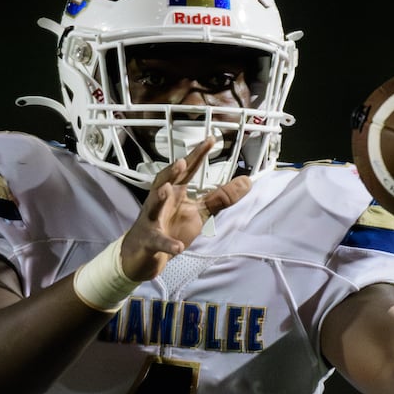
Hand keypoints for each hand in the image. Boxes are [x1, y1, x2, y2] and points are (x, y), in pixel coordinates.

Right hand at [121, 137, 253, 280]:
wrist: (146, 254)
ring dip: (159, 198)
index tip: (210, 140)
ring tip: (167, 190)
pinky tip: (178, 247)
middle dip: (171, 172)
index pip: (186, 170)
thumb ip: (221, 197)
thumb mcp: (200, 211)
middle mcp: (161, 201)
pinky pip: (158, 242)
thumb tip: (247, 181)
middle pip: (164, 182)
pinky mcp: (149, 241)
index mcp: (175, 192)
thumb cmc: (171, 227)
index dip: (196, 155)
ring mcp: (152, 220)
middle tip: (181, 161)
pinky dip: (168, 244)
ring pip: (153, 207)